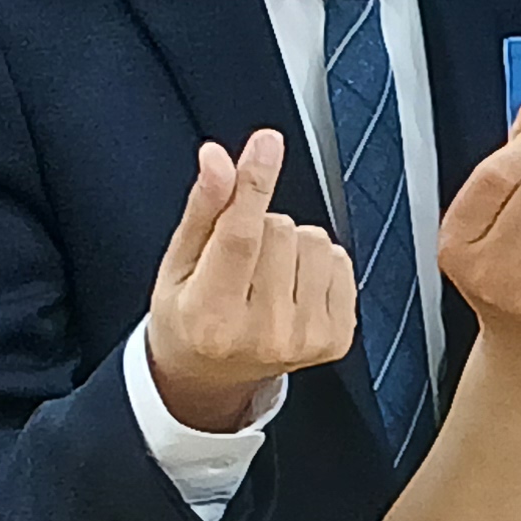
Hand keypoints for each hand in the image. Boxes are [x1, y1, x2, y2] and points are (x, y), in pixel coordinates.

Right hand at [146, 129, 356, 434]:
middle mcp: (262, 334)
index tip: (266, 143)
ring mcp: (305, 341)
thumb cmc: (190, 315)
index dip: (254, 184)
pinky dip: (318, 264)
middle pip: (279, 229)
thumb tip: (218, 158)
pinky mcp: (336, 340)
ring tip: (266, 277)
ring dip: (291, 244)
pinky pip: (341, 261)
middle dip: (260, 225)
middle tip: (240, 262)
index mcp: (211, 315)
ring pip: (315, 240)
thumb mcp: (179, 264)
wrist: (213, 377)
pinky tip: (292, 289)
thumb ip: (203, 209)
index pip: (240, 237)